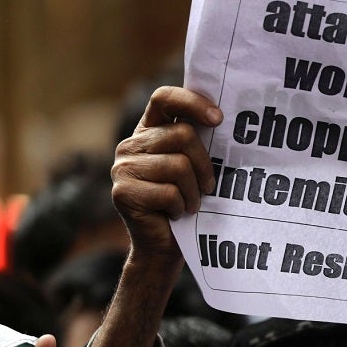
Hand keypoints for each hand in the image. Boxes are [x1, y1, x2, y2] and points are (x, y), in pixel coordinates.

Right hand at [111, 86, 222, 258]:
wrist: (164, 247)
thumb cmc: (186, 203)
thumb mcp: (194, 168)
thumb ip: (198, 142)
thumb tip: (223, 119)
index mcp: (149, 132)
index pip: (164, 98)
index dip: (192, 102)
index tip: (218, 119)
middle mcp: (131, 145)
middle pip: (182, 135)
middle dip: (204, 165)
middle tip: (206, 186)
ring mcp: (123, 168)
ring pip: (179, 166)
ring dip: (193, 191)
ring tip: (188, 203)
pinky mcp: (123, 193)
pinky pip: (170, 193)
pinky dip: (181, 207)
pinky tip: (175, 214)